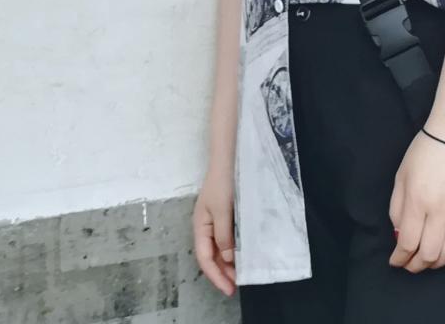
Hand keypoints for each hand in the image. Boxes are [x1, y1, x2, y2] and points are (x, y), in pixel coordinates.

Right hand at [192, 165, 236, 295]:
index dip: (216, 276)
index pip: (205, 258)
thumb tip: (228, 259)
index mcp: (200, 226)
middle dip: (223, 273)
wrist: (229, 156)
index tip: (230, 289)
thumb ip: (224, 235)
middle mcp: (206, 226)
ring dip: (229, 263)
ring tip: (242, 275)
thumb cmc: (224, 182)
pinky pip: (227, 238)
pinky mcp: (226, 214)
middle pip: (212, 256)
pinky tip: (243, 254)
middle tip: (238, 286)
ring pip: (220, 249)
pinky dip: (234, 250)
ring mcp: (216, 220)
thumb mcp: (223, 210)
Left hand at [388, 128, 444, 272]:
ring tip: (428, 259)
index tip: (396, 261)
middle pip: (429, 253)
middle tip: (410, 265)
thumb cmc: (423, 152)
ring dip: (437, 262)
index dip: (400, 258)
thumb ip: (397, 209)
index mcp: (418, 200)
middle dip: (416, 265)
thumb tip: (400, 236)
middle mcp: (441, 209)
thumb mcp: (401, 177)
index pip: (408, 243)